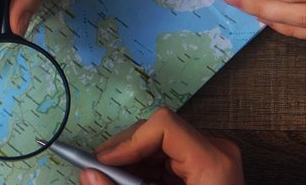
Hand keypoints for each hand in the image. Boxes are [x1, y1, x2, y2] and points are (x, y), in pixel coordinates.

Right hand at [83, 108, 243, 184]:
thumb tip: (89, 175)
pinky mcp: (202, 166)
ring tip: (116, 180)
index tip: (104, 160)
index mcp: (212, 162)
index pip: (164, 126)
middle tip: (99, 171)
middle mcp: (216, 152)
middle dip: (125, 152)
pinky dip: (144, 169)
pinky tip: (134, 183)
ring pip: (158, 143)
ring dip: (132, 161)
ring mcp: (211, 157)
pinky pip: (166, 156)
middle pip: (158, 132)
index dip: (129, 141)